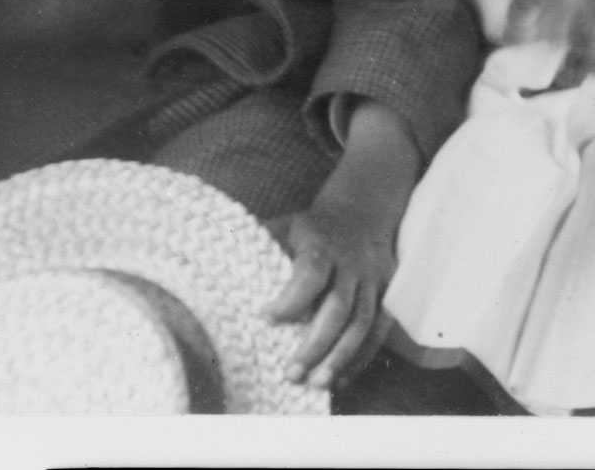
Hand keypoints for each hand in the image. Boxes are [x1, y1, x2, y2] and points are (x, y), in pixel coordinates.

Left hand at [265, 105, 420, 391]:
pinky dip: (362, 355)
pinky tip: (341, 378)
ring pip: (362, 321)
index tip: (265, 319)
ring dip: (340, 356)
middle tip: (290, 374)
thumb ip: (255, 246)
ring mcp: (373, 278)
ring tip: (316, 384)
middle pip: (338, 307)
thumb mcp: (283, 227)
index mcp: (322, 245)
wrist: (362, 210)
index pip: (312, 272)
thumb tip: (208, 270)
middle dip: (316, 344)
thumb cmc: (310, 228)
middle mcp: (352, 263)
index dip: (292, 299)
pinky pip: (380, 328)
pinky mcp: (386, 291)